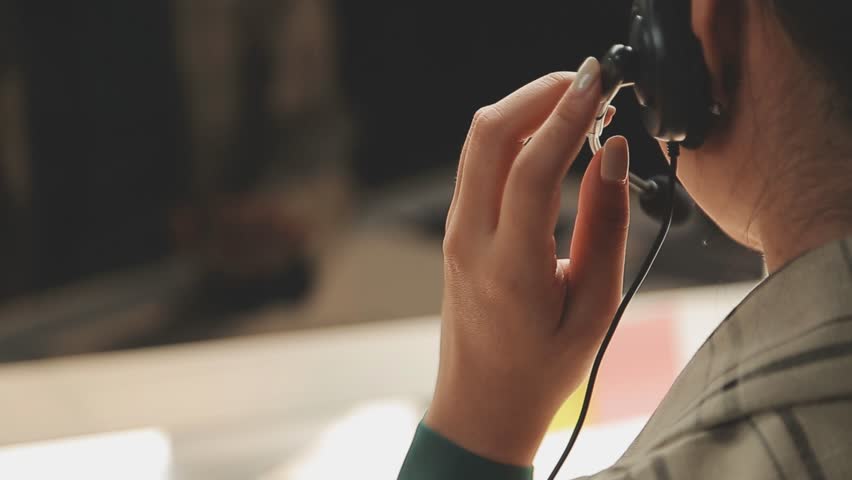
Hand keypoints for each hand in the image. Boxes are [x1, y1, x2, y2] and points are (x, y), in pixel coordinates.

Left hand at [424, 57, 630, 465]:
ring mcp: (456, 232)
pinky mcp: (456, 230)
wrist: (482, 402)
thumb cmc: (542, 367)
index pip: (531, 167)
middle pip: (489, 135)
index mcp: (509, 266)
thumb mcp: (594, 306)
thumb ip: (606, 225)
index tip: (601, 83)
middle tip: (589, 82)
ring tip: (576, 103)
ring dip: (524, 109)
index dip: (567, 116)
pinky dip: (511, 136)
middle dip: (539, 93)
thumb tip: (612, 155)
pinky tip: (547, 136)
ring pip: (477, 143)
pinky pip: (476, 164)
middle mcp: (470, 240)